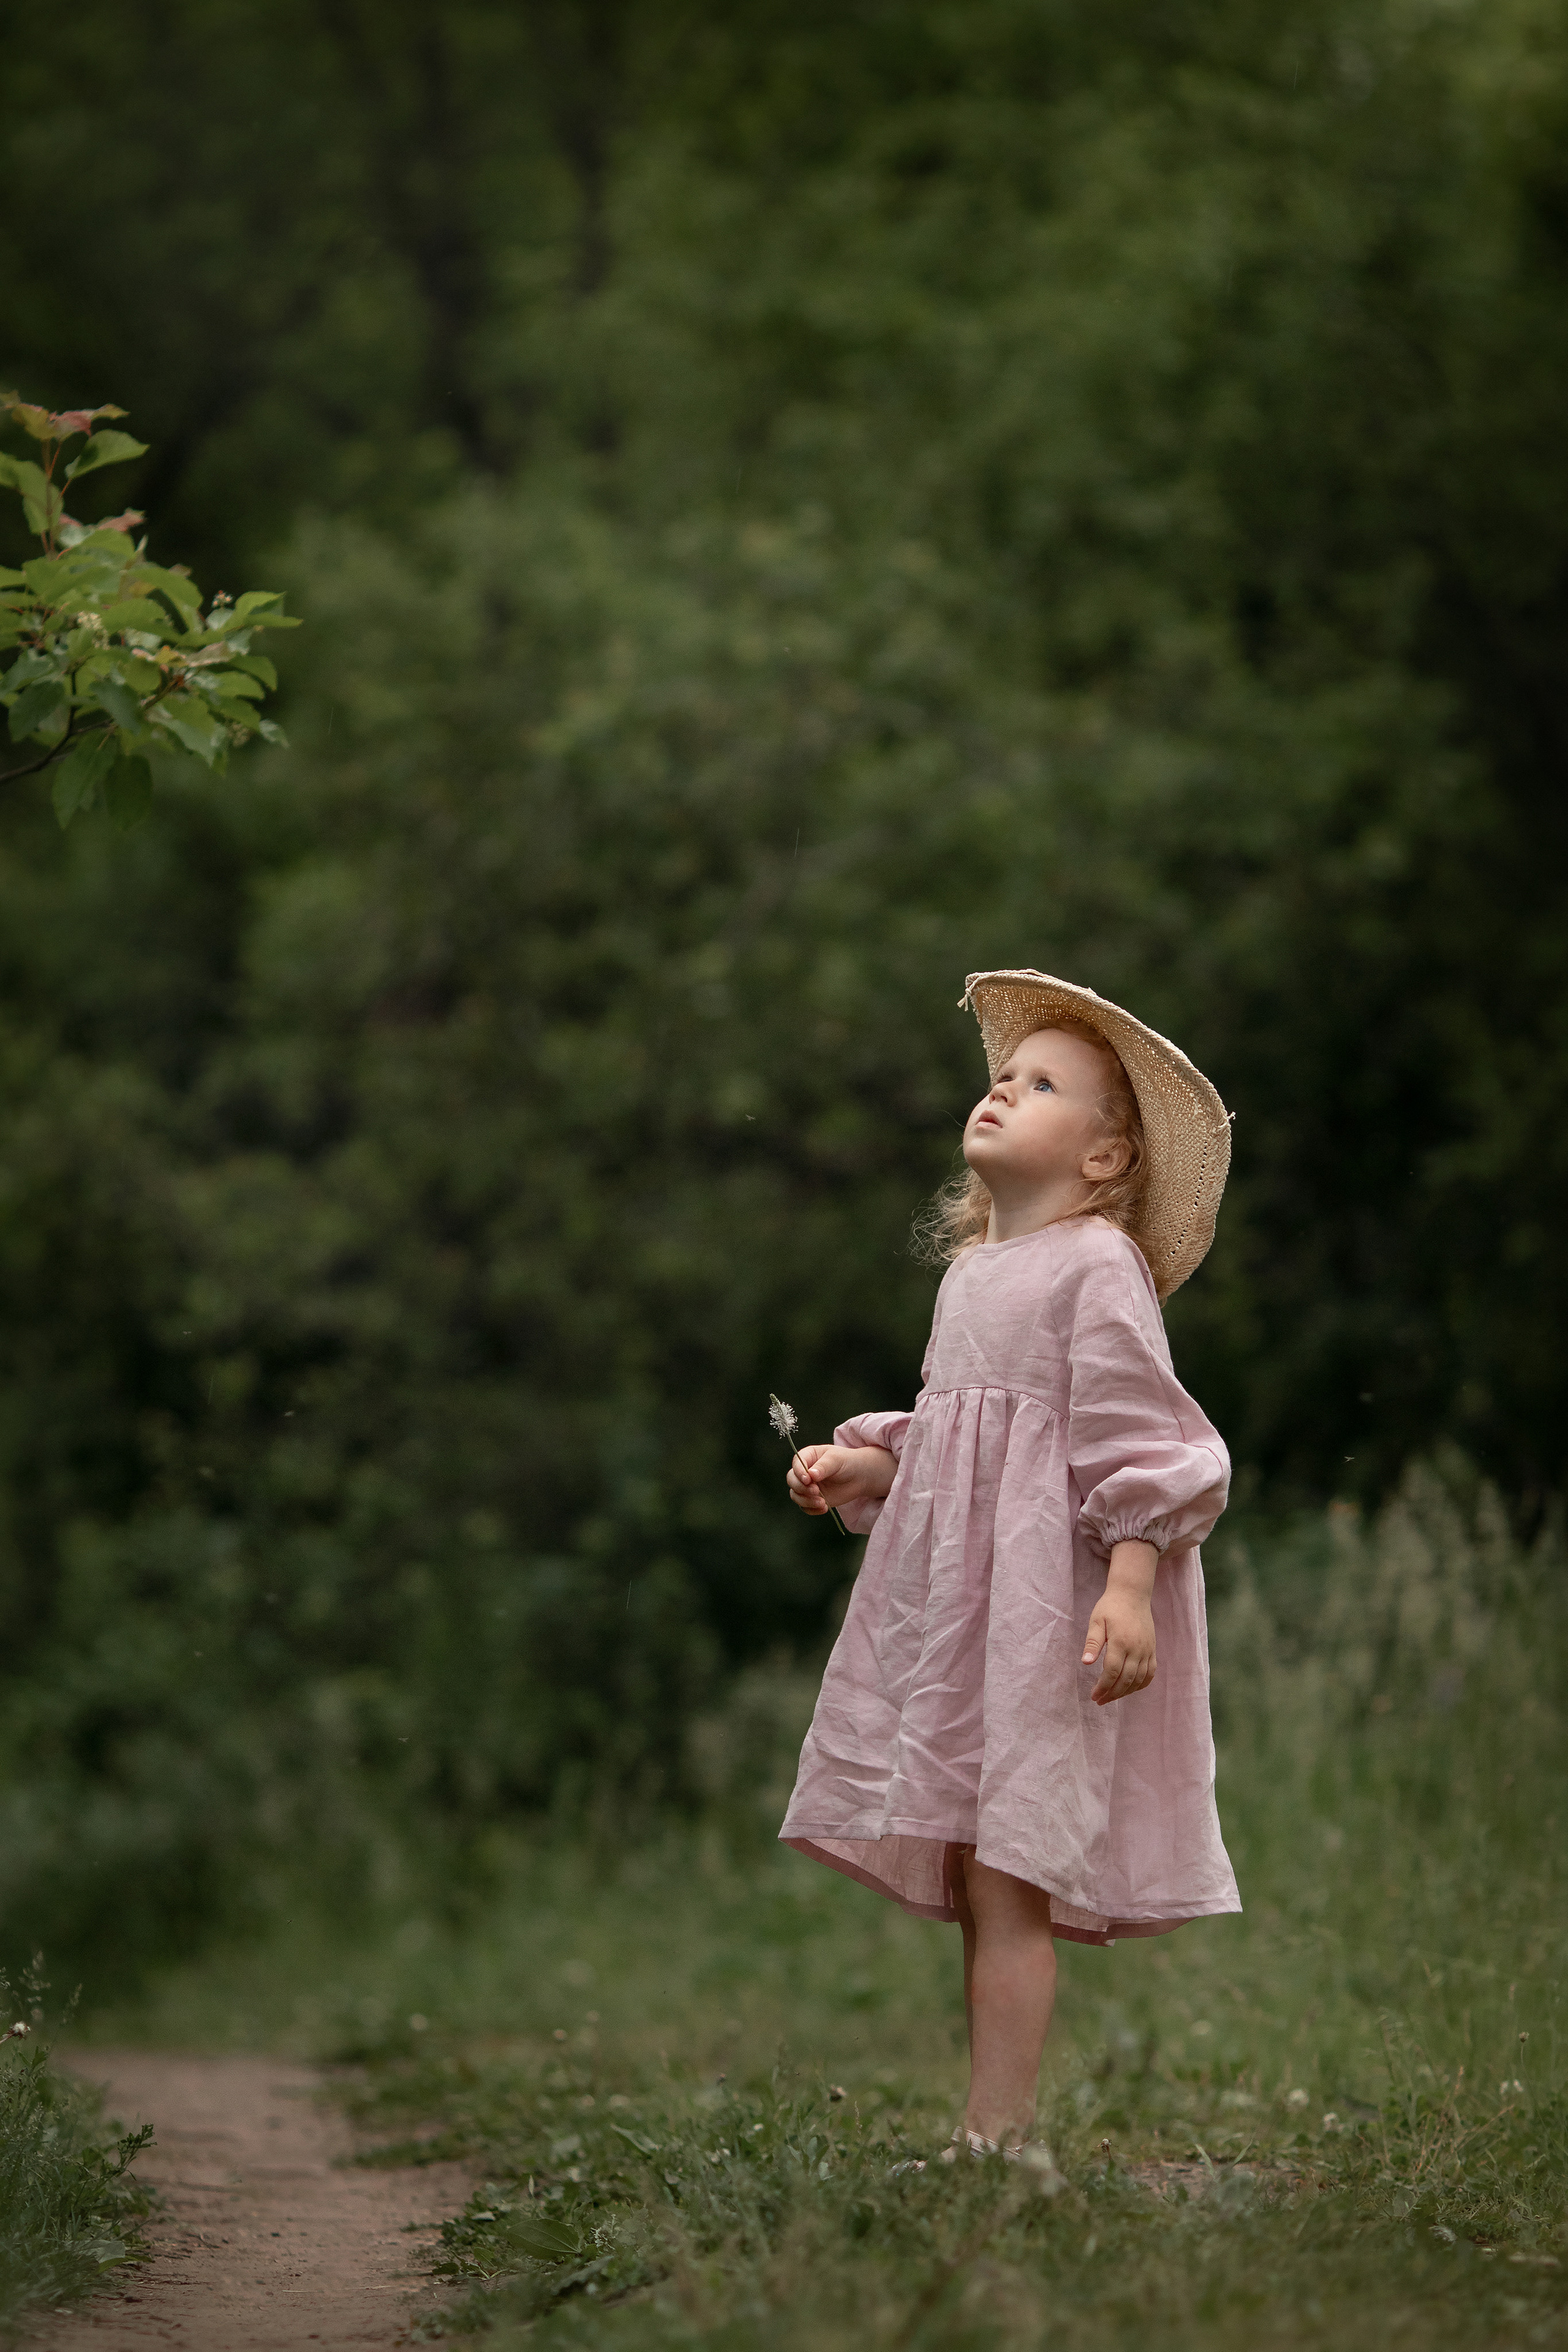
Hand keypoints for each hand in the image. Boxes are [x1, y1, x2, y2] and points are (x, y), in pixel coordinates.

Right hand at [786, 1442, 896, 1516]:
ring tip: (822, 1503)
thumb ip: (823, 1467)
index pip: (796, 1464)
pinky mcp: (812, 1499)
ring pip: (796, 1495)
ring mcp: (808, 1486)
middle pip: (792, 1480)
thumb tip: (811, 1475)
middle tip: (816, 1491)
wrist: (860, 1477)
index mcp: (808, 1456)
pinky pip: (804, 1506)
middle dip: (801, 1488)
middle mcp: (804, 1471)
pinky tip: (824, 1508)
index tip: (808, 1480)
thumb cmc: (848, 1462)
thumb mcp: (836, 1460)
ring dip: (806, 1501)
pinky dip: (811, 1509)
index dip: (799, 1472)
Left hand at [1082, 1539, 1158, 1703]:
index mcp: (1121, 1641)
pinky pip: (1150, 1673)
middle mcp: (1137, 1648)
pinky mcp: (1152, 1650)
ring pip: (1139, 1679)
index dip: (1103, 1686)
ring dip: (1125, 1692)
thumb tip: (1086, 1662)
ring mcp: (1147, 1650)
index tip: (1094, 1695)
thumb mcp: (1096, 1621)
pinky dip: (1141, 1685)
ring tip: (1111, 1697)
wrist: (1132, 1594)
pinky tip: (1130, 1689)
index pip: (1112, 1672)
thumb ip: (1092, 1642)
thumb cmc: (1110, 1607)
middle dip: (1112, 1693)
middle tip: (1100, 1701)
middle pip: (1126, 1679)